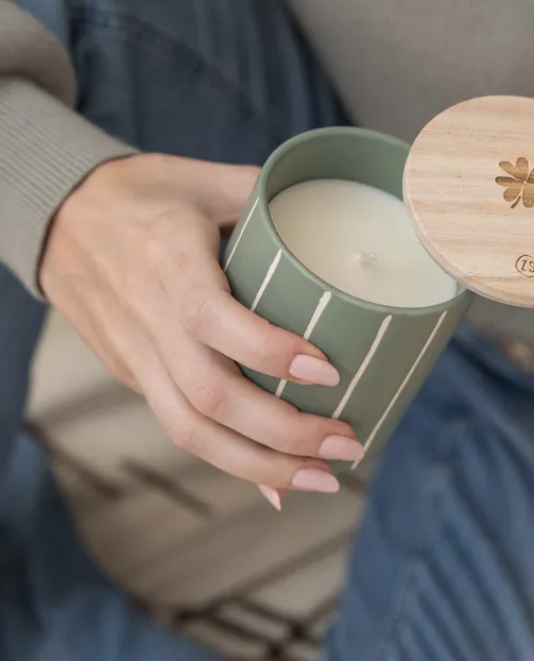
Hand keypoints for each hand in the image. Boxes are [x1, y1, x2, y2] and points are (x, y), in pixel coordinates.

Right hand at [40, 154, 363, 499]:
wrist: (59, 215)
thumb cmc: (146, 192)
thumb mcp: (206, 178)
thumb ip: (268, 203)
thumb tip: (337, 225)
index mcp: (167, 256)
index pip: (211, 316)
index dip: (268, 351)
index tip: (328, 370)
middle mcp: (146, 313)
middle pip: (209, 394)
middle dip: (284, 432)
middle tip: (347, 443)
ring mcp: (133, 352)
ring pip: (189, 429)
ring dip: (261, 466)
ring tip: (323, 477)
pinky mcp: (130, 374)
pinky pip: (178, 427)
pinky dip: (230, 460)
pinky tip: (276, 482)